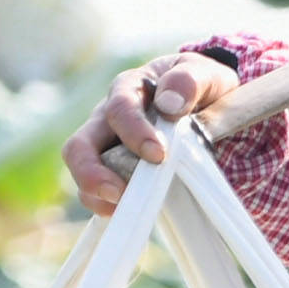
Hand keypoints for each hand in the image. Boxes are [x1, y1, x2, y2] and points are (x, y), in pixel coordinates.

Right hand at [65, 54, 230, 214]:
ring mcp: (106, 146)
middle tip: (118, 193)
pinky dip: (105, 205)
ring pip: (82, 172)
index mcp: (130, 88)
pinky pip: (96, 192)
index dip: (134, 133)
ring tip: (123, 207)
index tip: (158, 156)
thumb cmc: (202, 86)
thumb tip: (169, 103)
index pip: (119, 108)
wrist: (209, 103)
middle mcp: (108, 117)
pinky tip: (126, 212)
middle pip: (79, 145)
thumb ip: (189, 81)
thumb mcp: (205, 74)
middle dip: (91, 172)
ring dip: (96, 194)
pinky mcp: (112, 171)